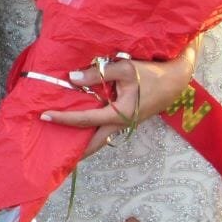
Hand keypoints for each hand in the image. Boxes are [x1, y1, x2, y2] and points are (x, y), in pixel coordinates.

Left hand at [41, 42, 198, 157]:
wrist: (177, 79)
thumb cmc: (151, 74)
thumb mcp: (125, 69)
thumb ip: (98, 74)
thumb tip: (72, 79)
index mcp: (119, 114)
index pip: (85, 120)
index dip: (64, 119)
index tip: (45, 116)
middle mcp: (120, 123)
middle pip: (93, 143)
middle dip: (75, 150)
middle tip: (54, 152)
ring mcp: (125, 123)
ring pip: (100, 137)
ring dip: (83, 141)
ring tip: (63, 141)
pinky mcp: (127, 117)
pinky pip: (105, 127)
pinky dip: (92, 129)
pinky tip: (82, 124)